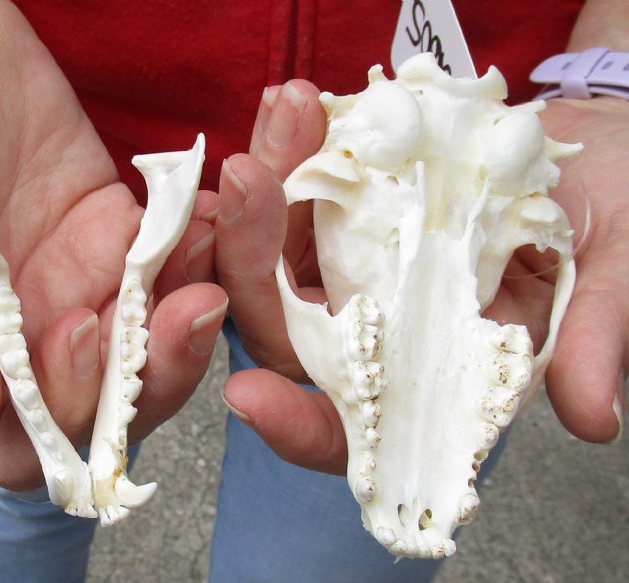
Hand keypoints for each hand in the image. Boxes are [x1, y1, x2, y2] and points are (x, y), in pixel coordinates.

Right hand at [0, 0, 225, 490]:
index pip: (26, 432)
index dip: (64, 407)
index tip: (81, 326)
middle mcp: (19, 319)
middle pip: (108, 393)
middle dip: (156, 366)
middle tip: (188, 308)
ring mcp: (71, 270)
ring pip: (149, 331)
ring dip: (188, 304)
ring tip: (208, 249)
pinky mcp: (108, 219)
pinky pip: (166, 254)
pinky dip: (195, 244)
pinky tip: (209, 213)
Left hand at [215, 83, 625, 476]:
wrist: (586, 149)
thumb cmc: (609, 215)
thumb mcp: (611, 268)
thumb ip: (591, 337)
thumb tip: (596, 418)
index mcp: (429, 371)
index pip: (350, 424)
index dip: (298, 424)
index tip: (248, 398)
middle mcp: (374, 330)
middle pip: (279, 328)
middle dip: (249, 258)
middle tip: (252, 176)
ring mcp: (347, 270)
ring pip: (268, 257)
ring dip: (260, 191)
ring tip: (285, 115)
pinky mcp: (337, 217)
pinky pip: (289, 196)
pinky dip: (286, 151)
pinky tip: (291, 106)